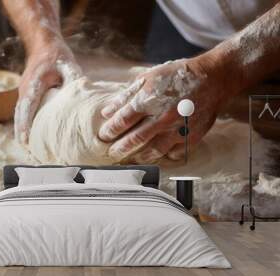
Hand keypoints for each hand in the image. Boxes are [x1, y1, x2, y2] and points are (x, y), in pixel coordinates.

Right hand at [15, 40, 80, 143]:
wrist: (42, 43)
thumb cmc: (56, 55)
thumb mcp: (68, 65)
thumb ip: (74, 81)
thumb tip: (82, 100)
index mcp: (34, 83)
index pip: (27, 106)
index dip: (26, 124)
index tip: (26, 139)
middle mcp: (25, 89)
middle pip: (20, 115)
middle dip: (22, 134)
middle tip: (28, 152)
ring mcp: (23, 92)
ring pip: (19, 115)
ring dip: (22, 131)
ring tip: (28, 149)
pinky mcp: (26, 94)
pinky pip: (22, 112)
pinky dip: (24, 124)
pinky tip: (31, 136)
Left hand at [98, 58, 227, 162]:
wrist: (212, 79)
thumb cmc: (178, 76)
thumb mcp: (148, 78)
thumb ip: (126, 96)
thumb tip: (107, 112)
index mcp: (148, 100)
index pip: (122, 121)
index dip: (109, 131)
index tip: (103, 136)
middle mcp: (162, 117)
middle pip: (134, 140)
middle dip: (119, 149)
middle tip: (112, 153)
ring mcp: (178, 129)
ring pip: (153, 150)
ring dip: (138, 157)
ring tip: (130, 158)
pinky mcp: (191, 137)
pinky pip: (174, 153)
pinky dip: (163, 156)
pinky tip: (156, 156)